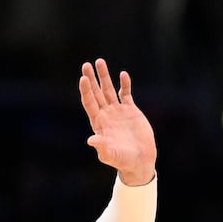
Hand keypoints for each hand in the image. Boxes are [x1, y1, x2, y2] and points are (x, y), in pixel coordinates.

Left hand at [78, 59, 156, 185]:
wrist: (139, 160)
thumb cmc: (122, 160)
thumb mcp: (110, 155)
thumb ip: (102, 147)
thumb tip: (91, 140)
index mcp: (98, 123)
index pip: (89, 103)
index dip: (86, 91)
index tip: (83, 78)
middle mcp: (106, 114)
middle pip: (96, 93)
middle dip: (91, 79)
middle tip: (86, 65)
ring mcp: (118, 111)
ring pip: (109, 90)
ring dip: (104, 77)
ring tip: (100, 61)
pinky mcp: (130, 110)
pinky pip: (126, 94)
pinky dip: (124, 84)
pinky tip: (123, 75)